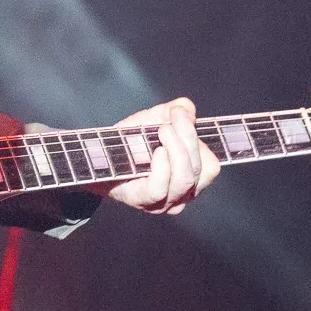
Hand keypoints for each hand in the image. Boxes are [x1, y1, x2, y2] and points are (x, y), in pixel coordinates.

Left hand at [96, 98, 220, 214]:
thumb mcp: (153, 120)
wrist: (99, 159)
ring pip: (184, 179)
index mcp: (192, 176)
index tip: (181, 114)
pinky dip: (162, 167)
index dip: (199, 139)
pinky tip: (157, 152)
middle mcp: (183, 194)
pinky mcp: (143, 202)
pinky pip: (160, 188)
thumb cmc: (130, 143)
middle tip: (173, 117)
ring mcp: (165, 201)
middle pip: (200, 169)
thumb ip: (172, 111)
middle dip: (188, 138)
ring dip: (177, 150)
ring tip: (163, 130)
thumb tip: (186, 108)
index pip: (210, 165)